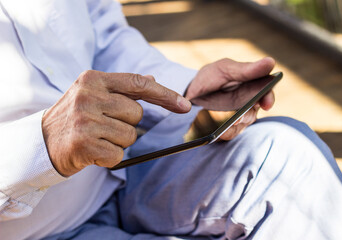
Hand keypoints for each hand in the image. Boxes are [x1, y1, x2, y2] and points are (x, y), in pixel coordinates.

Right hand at [42, 70, 190, 176]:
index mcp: (93, 79)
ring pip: (130, 135)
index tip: (185, 106)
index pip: (138, 84)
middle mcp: (88, 96)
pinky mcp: (84, 144)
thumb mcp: (93, 94)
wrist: (41, 142)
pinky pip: (118, 154)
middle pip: (136, 114)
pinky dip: (109, 157)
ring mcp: (85, 120)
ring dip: (118, 141)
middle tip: (104, 125)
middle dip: (128, 124)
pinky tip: (92, 151)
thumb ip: (123, 87)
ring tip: (96, 138)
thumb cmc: (73, 117)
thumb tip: (152, 79)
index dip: (165, 95)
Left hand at [185, 57, 275, 140]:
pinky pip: (230, 133)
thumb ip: (246, 69)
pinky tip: (220, 132)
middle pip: (254, 113)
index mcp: (252, 86)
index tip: (265, 103)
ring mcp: (238, 117)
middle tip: (240, 116)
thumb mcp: (225, 70)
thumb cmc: (212, 77)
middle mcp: (249, 104)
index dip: (268, 98)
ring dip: (236, 126)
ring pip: (242, 125)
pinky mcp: (227, 128)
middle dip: (247, 115)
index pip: (266, 93)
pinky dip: (226, 133)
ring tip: (228, 124)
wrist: (190, 92)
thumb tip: (271, 62)